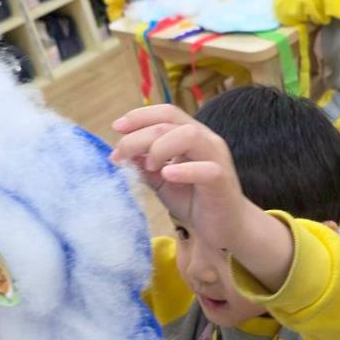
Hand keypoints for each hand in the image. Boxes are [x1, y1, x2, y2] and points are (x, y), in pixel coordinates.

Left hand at [110, 104, 293, 289]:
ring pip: (189, 135)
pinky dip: (184, 170)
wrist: (223, 227)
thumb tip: (121, 152)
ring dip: (161, 147)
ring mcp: (216, 158)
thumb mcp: (161, 180)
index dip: (140, 116)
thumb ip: (144, 164)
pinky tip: (167, 175)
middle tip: (120, 155)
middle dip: (138, 136)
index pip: (166, 113)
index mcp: (191, 135)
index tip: (116, 128)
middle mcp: (206, 140)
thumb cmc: (193, 201)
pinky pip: (206, 169)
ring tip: (150, 167)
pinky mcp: (222, 180)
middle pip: (170, 122)